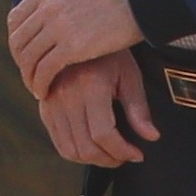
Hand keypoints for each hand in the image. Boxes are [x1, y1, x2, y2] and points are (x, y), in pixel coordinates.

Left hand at [7, 0, 149, 92]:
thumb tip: (60, 6)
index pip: (16, 19)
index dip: (18, 41)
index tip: (27, 55)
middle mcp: (47, 6)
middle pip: (18, 41)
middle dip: (21, 62)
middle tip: (31, 75)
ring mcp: (57, 25)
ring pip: (28, 58)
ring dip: (29, 77)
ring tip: (37, 88)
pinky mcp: (72, 46)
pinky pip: (44, 70)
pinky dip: (40, 84)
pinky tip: (46, 92)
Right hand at [37, 55, 159, 166]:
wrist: (78, 34)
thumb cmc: (108, 53)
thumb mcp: (129, 75)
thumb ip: (139, 109)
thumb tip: (151, 137)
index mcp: (90, 86)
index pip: (104, 134)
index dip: (123, 151)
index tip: (137, 154)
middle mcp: (66, 96)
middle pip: (86, 146)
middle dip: (109, 159)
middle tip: (125, 157)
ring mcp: (52, 103)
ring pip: (70, 149)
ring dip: (92, 160)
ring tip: (109, 154)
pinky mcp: (45, 108)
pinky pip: (58, 141)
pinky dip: (75, 152)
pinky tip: (91, 147)